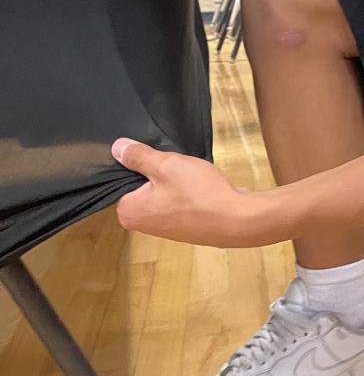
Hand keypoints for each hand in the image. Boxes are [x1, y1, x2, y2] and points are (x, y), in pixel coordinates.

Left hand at [112, 138, 266, 246]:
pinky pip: (177, 200)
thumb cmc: (197, 193)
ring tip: (189, 172)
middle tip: (174, 161)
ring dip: (174, 179)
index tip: (156, 154)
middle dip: (158, 171)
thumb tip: (115, 148)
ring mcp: (163, 227)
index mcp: (128, 211)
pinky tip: (199, 183)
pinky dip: (185, 190)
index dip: (139, 161)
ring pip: (161, 191)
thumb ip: (139, 156)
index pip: (121, 178)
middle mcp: (140, 224)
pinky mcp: (182, 226)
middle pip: (142, 185)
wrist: (235, 219)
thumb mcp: (166, 165)